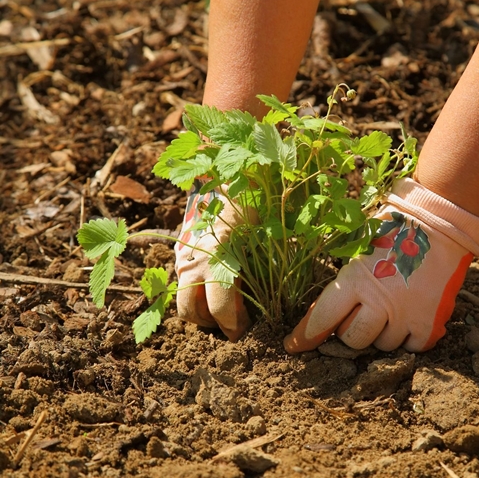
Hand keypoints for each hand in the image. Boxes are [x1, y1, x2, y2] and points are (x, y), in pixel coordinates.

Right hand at [174, 181, 251, 341]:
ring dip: (199, 310)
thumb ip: (254, 280)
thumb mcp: (262, 247)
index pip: (219, 309)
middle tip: (229, 324)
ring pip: (181, 298)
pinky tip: (212, 286)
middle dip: (209, 324)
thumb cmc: (256, 213)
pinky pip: (181, 281)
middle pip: (190, 312)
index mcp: (219, 261)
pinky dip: (194, 291)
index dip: (232, 327)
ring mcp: (183, 255)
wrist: (237, 181)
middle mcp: (194, 261)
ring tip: (221, 308)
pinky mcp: (180, 250)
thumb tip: (258, 311)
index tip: (243, 332)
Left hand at [284, 178, 478, 352]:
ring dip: (380, 332)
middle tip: (360, 312)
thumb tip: (323, 314)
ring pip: (382, 345)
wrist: (440, 224)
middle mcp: (379, 302)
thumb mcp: (359, 251)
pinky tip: (408, 315)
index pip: (323, 318)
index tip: (294, 346)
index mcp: (356, 280)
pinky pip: (410, 347)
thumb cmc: (394, 231)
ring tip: (390, 306)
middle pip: (352, 340)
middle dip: (350, 330)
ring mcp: (406, 315)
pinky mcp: (430, 323)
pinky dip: (407, 336)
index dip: (305, 335)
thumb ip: (343, 283)